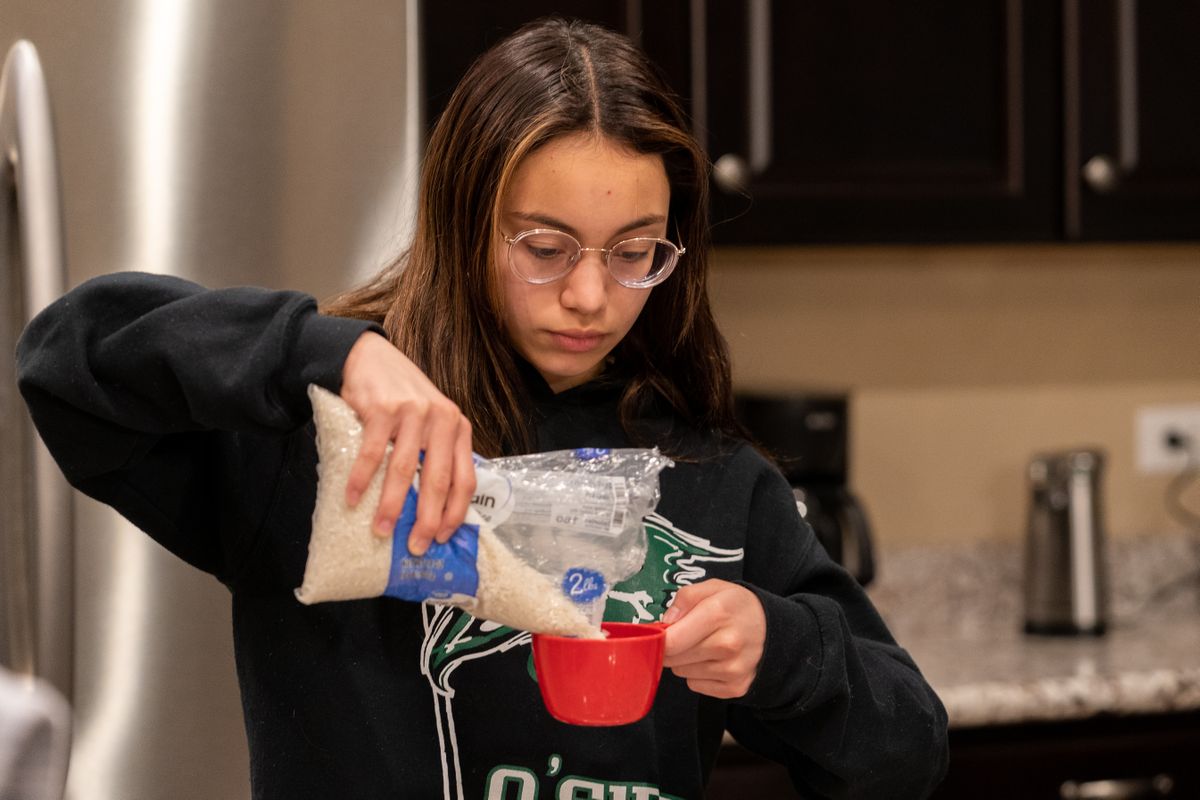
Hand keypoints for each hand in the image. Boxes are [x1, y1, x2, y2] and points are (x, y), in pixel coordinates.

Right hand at [339, 331, 474, 555]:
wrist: (370, 357)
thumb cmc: (401, 398)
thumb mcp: (429, 422)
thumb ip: (435, 455)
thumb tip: (431, 510)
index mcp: (457, 427)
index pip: (465, 479)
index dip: (455, 512)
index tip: (442, 538)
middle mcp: (441, 419)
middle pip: (437, 480)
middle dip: (426, 518)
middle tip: (414, 546)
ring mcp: (413, 412)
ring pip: (404, 470)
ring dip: (390, 505)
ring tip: (380, 531)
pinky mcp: (383, 408)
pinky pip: (372, 453)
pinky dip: (361, 480)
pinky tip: (352, 500)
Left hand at [661, 579, 765, 698]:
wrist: (773, 629)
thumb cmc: (737, 607)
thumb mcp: (714, 588)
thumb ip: (685, 598)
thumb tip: (665, 623)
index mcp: (718, 614)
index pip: (671, 641)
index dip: (658, 639)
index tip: (658, 634)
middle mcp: (727, 644)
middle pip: (673, 659)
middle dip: (672, 648)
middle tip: (685, 635)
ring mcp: (733, 669)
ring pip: (682, 673)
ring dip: (686, 661)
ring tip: (705, 645)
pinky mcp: (735, 688)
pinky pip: (696, 685)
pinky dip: (698, 675)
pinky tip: (714, 660)